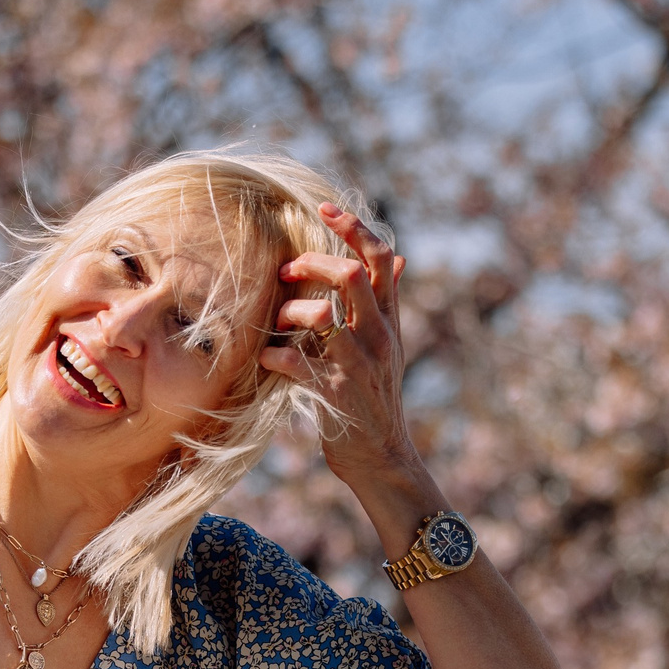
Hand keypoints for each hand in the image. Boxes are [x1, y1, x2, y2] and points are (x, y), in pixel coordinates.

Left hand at [260, 203, 420, 487]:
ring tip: (278, 325)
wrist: (383, 458)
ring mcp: (360, 366)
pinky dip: (275, 357)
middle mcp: (380, 337)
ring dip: (290, 313)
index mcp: (391, 321)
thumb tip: (399, 258)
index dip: (353, 227)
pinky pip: (298, 364)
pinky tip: (270, 361)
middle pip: (349, 276)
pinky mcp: (338, 395)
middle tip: (286, 274)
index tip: (324, 209)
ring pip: (323, 315)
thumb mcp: (390, 347)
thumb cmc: (375, 399)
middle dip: (311, 265)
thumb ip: (387, 304)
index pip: (380, 257)